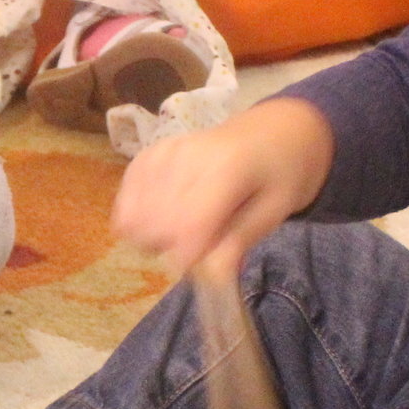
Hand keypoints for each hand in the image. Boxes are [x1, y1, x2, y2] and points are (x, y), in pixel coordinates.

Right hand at [109, 97, 334, 279]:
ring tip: (179, 228)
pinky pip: (126, 196)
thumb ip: (239, 240)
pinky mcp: (148, 153)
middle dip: (171, 246)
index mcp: (227, 168)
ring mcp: (163, 151)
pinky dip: (137, 215)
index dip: (186, 256)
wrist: (274, 130)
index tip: (195, 267)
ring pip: (133, 215)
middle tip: (199, 243)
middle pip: (155, 224)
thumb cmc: (282, 173)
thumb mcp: (275, 211)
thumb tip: (210, 278)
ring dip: (151, 234)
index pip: (189, 224)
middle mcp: (187, 155)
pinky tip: (158, 216)